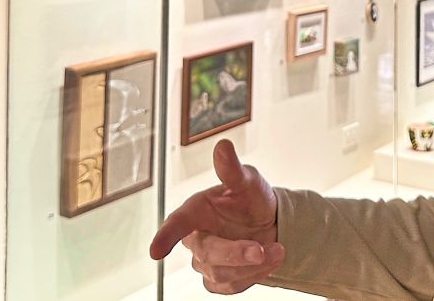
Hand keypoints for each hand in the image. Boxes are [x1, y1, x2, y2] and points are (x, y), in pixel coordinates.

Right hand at [149, 139, 284, 293]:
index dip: (166, 236)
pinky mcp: (218, 280)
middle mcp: (196, 237)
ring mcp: (206, 261)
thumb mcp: (248, 180)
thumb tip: (223, 147)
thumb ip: (233, 169)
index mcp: (195, 210)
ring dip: (253, 265)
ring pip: (221, 274)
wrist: (271, 224)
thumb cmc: (251, 198)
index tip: (156, 251)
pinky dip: (254, 275)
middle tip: (261, 250)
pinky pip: (232, 286)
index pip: (177, 223)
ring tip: (277, 250)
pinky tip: (267, 261)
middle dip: (235, 254)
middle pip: (207, 253)